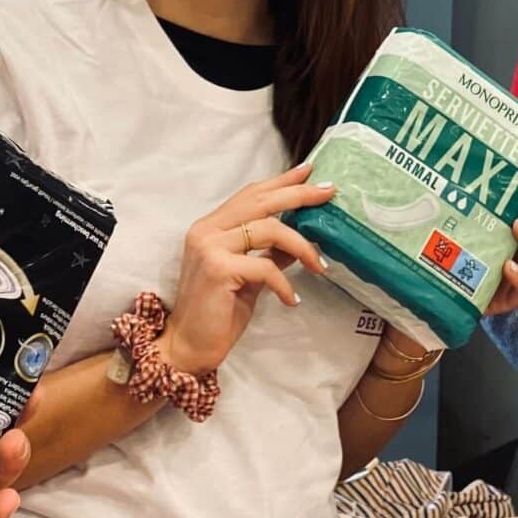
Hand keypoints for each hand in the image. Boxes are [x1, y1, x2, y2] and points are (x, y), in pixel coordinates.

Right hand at [161, 165, 331, 375]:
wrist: (189, 346)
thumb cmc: (218, 313)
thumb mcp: (249, 278)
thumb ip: (269, 254)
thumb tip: (299, 241)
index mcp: (211, 227)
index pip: (250, 195)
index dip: (281, 182)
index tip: (309, 171)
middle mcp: (207, 230)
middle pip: (260, 202)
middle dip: (298, 194)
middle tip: (328, 193)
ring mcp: (209, 247)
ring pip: (269, 229)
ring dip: (302, 246)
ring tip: (320, 266)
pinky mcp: (217, 269)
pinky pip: (266, 267)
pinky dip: (285, 284)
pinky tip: (291, 300)